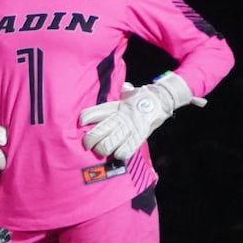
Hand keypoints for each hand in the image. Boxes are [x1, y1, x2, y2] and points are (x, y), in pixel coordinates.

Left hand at [79, 71, 204, 160]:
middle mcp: (121, 117)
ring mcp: (131, 127)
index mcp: (115, 106)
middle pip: (101, 130)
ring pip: (111, 143)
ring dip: (103, 149)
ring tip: (101, 150)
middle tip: (87, 144)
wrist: (161, 100)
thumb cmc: (139, 98)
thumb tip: (113, 88)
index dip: (87, 117)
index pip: (96, 112)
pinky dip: (120, 154)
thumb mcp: (126, 93)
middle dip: (91, 140)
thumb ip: (116, 92)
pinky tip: (117, 154)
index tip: (81, 122)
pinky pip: (127, 150)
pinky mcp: (140, 136)